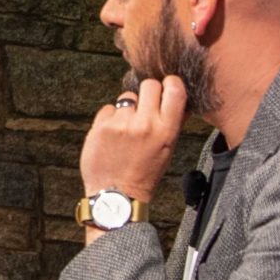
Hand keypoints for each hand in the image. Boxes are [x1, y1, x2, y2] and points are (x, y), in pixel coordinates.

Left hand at [79, 75, 185, 231]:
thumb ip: (173, 122)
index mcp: (166, 130)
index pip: (174, 89)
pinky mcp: (101, 126)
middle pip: (149, 85)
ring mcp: (121, 124)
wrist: (117, 195)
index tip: (166, 87)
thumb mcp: (168, 149)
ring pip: (126, 97)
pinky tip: (112, 136)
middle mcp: (145, 124)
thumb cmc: (144, 173)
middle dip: (147, 93)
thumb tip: (178, 97)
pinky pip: (108, 108)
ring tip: (126, 129)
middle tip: (144, 108)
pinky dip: (110, 118)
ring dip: (127, 108)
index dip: (170, 84)